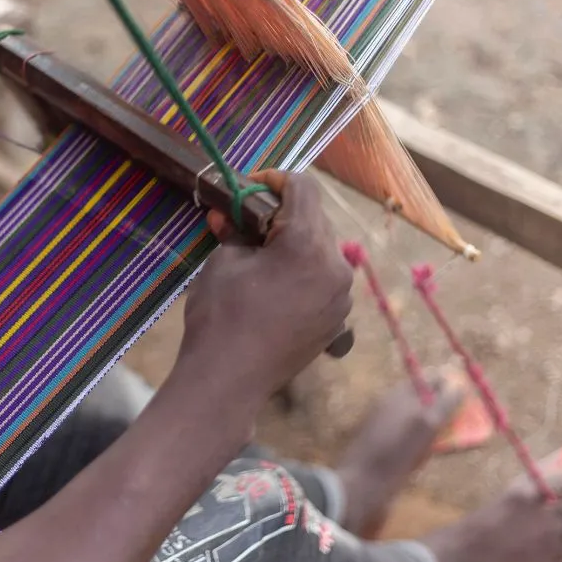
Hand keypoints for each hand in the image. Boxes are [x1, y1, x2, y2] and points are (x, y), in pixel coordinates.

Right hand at [172, 169, 352, 405]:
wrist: (228, 381)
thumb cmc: (220, 316)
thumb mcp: (223, 261)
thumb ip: (235, 231)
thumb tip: (228, 215)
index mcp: (308, 245)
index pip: (303, 188)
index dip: (272, 179)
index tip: (247, 189)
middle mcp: (336, 267)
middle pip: (314, 218)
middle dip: (280, 213)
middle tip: (244, 221)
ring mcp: (341, 297)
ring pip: (321, 249)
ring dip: (292, 242)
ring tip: (258, 255)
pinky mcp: (337, 320)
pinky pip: (323, 279)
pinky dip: (301, 271)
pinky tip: (273, 284)